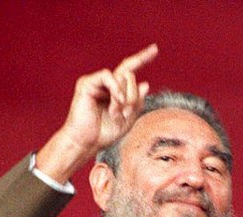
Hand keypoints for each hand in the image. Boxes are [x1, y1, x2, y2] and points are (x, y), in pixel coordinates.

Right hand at [36, 44, 158, 182]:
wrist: (87, 142)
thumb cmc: (105, 133)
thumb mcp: (128, 120)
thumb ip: (137, 103)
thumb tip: (145, 84)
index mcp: (116, 91)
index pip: (130, 69)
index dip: (142, 58)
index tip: (155, 49)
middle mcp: (106, 84)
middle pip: (129, 74)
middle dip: (133, 94)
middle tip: (128, 112)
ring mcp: (95, 82)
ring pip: (121, 76)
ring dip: (125, 96)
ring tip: (119, 112)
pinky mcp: (86, 83)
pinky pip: (107, 76)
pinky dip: (115, 89)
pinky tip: (116, 103)